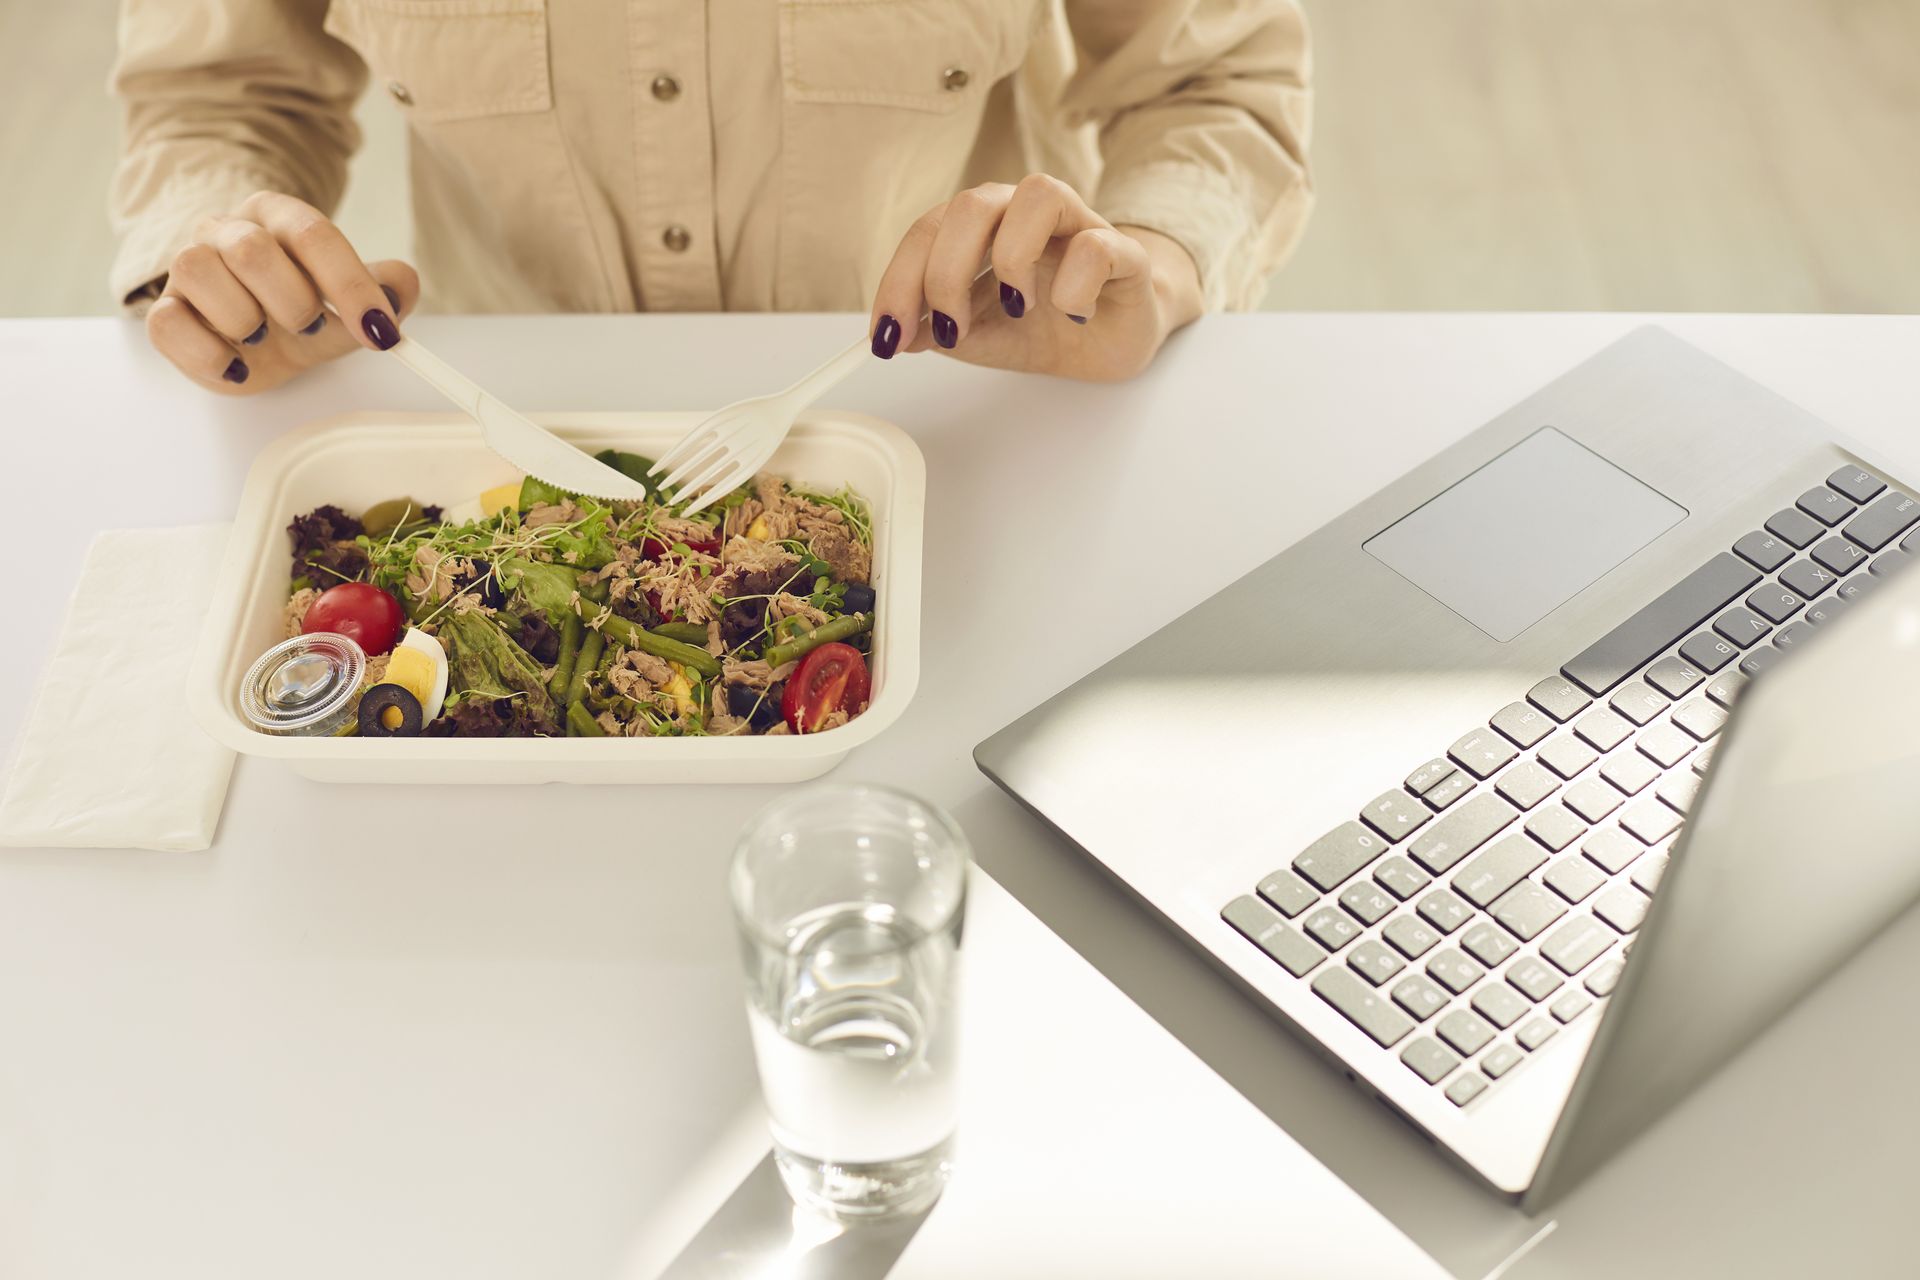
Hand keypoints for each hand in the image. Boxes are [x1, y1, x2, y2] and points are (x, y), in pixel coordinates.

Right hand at [145, 191, 418, 394]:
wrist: (256, 344)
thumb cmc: (301, 314)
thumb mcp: (349, 307)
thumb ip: (382, 293)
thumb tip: (401, 284)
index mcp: (275, 217)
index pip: (311, 233)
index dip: (349, 284)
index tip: (379, 330)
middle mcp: (225, 231)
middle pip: (249, 249)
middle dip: (292, 301)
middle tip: (310, 327)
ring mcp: (187, 269)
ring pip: (196, 269)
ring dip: (244, 319)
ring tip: (264, 338)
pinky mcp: (165, 313)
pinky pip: (166, 324)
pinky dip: (208, 354)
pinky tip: (238, 367)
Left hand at [867, 174, 1203, 382]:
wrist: (1114, 339)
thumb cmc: (1045, 327)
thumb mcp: (980, 337)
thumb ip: (939, 330)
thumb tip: (895, 334)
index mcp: (983, 224)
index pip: (928, 231)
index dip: (900, 281)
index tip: (886, 336)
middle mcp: (1025, 211)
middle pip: (973, 205)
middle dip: (947, 273)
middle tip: (949, 331)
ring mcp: (1077, 224)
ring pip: (1038, 194)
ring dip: (1013, 258)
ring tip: (1017, 308)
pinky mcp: (1123, 252)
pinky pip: (1097, 245)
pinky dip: (1074, 286)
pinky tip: (1071, 313)